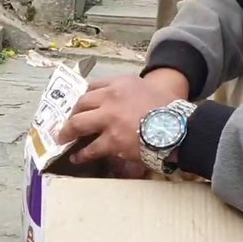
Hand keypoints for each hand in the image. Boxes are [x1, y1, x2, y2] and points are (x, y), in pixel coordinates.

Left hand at [56, 75, 181, 165]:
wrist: (179, 126)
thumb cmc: (169, 109)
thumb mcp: (150, 90)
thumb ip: (134, 94)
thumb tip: (128, 107)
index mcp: (121, 83)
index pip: (94, 87)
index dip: (84, 97)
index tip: (79, 105)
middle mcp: (111, 97)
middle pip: (81, 103)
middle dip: (71, 114)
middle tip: (67, 122)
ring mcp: (109, 118)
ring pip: (78, 123)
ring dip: (67, 132)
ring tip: (62, 139)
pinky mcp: (112, 139)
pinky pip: (90, 148)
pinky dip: (81, 154)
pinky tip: (77, 157)